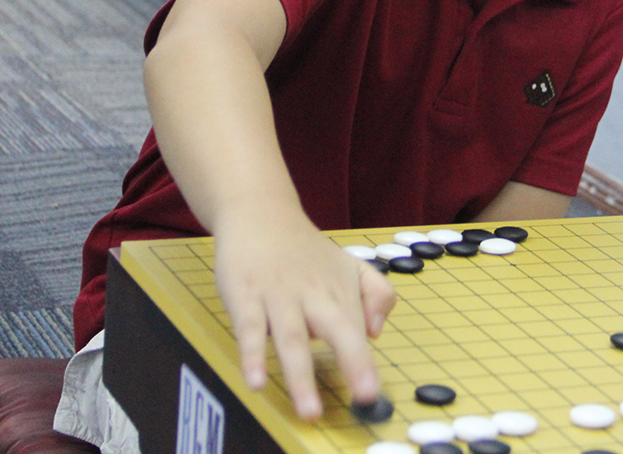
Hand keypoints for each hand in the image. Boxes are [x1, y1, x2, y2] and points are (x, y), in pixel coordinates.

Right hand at [211, 211, 395, 419]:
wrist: (260, 213)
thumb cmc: (306, 250)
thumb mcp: (350, 265)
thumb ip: (375, 293)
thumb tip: (376, 332)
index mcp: (340, 292)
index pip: (357, 332)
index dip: (364, 365)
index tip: (371, 395)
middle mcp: (314, 294)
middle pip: (338, 329)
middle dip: (353, 362)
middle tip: (365, 396)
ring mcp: (279, 295)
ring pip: (292, 337)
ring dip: (300, 374)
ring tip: (309, 410)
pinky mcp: (246, 296)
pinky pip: (249, 328)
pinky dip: (252, 354)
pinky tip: (256, 382)